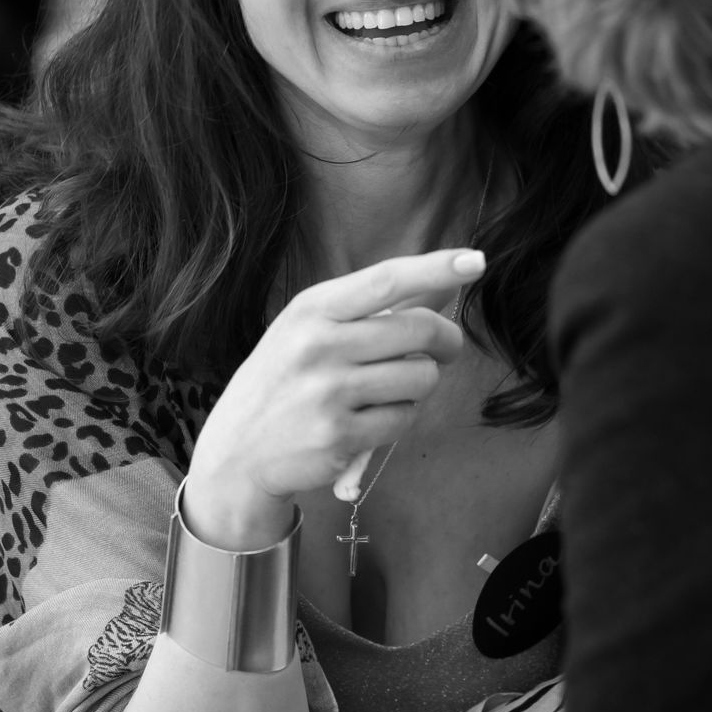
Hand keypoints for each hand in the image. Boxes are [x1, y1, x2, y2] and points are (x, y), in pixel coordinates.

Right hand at [186, 250, 483, 544]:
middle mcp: (319, 345)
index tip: (474, 261)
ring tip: (390, 389)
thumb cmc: (285, 379)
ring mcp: (329, 393)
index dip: (436, 269)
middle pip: (419, 330)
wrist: (237, 450)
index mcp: (311, 309)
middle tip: (445, 348)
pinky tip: (371, 419)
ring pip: (421, 378)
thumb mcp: (310, 330)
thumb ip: (371, 309)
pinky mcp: (340, 436)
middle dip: (446, 341)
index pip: (386, 280)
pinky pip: (405, 418)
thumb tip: (444, 284)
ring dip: (420, 384)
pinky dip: (400, 418)